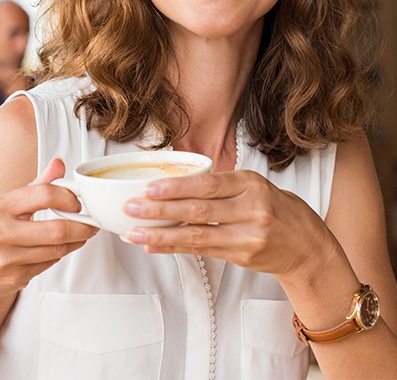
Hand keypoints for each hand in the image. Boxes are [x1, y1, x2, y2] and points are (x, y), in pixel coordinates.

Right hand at [0, 158, 97, 301]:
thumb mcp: (3, 203)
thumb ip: (36, 186)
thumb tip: (58, 164)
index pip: (45, 195)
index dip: (69, 197)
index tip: (77, 201)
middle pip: (58, 230)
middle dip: (82, 227)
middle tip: (90, 223)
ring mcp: (6, 259)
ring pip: (56, 250)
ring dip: (75, 242)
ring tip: (80, 234)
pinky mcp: (13, 279)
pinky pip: (47, 265)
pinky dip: (57, 255)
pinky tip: (57, 248)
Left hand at [123, 169, 334, 279]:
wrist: (309, 247)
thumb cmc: (280, 211)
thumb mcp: (257, 187)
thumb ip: (224, 186)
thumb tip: (178, 186)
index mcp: (251, 184)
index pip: (208, 184)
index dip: (177, 187)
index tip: (150, 187)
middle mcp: (251, 209)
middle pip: (199, 209)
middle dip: (161, 209)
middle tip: (132, 207)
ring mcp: (248, 235)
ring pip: (197, 234)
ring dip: (161, 234)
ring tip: (135, 233)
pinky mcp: (243, 256)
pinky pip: (203, 251)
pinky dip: (176, 248)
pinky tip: (155, 246)